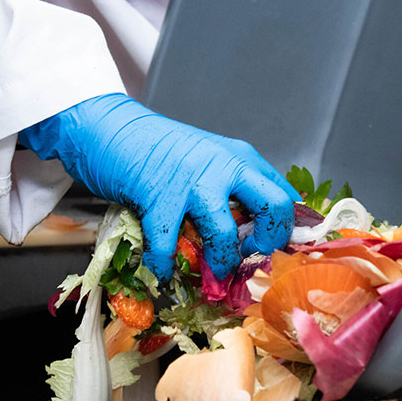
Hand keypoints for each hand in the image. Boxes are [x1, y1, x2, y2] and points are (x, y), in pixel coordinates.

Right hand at [19, 94, 299, 279]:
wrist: (114, 130)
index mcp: (241, 159)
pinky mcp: (159, 197)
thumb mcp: (211, 159)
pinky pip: (168, 246)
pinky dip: (165, 265)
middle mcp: (224, 167)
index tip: (276, 250)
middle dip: (268, 241)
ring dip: (221, 261)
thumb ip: (236, 187)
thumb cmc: (162, 151)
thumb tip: (259, 231)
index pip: (284, 195)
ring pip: (224, 233)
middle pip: (272, 206)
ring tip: (212, 271)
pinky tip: (163, 270)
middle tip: (252, 256)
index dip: (286, 230)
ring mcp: (192, 182)